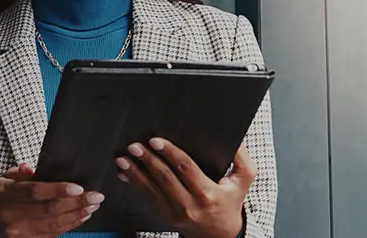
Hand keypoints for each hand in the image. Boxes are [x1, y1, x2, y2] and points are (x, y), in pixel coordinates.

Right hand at [0, 163, 104, 237]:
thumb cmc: (0, 198)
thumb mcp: (3, 180)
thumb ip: (19, 173)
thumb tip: (32, 168)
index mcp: (6, 194)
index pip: (34, 191)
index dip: (58, 190)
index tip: (78, 187)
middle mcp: (11, 215)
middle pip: (48, 210)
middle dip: (76, 203)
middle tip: (96, 196)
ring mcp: (19, 232)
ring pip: (53, 225)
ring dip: (76, 215)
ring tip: (93, 206)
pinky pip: (52, 235)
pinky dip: (69, 226)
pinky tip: (81, 217)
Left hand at [115, 138, 252, 237]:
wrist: (221, 235)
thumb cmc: (230, 204)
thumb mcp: (243, 181)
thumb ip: (241, 159)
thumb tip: (236, 139)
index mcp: (208, 193)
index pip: (186, 169)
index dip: (170, 153)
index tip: (156, 141)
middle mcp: (190, 204)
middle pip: (165, 178)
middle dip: (148, 160)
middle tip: (135, 146)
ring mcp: (176, 212)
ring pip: (152, 189)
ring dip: (135, 172)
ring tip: (123, 159)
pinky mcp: (166, 216)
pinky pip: (148, 198)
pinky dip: (135, 184)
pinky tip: (125, 173)